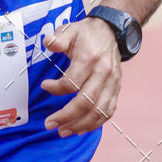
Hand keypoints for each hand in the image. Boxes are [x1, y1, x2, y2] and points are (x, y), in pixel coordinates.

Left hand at [40, 17, 120, 136]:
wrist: (112, 32)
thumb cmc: (86, 34)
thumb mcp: (70, 29)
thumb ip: (58, 37)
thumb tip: (48, 43)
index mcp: (89, 58)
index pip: (72, 82)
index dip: (56, 89)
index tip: (45, 86)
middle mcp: (103, 73)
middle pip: (85, 102)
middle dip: (66, 117)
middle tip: (50, 123)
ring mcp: (112, 83)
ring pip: (98, 112)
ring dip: (79, 125)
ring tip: (62, 131)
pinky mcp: (116, 90)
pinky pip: (108, 112)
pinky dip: (95, 124)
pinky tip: (80, 129)